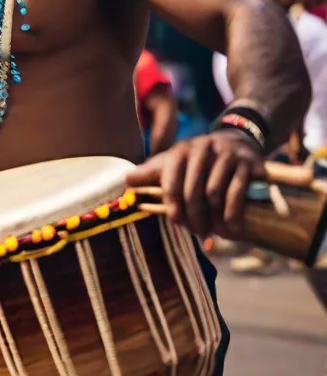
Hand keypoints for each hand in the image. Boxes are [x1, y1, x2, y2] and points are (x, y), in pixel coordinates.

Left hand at [126, 129, 265, 238]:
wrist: (237, 142)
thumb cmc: (198, 161)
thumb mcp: (174, 162)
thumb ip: (152, 173)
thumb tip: (126, 181)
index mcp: (180, 150)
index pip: (171, 181)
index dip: (172, 205)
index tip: (176, 223)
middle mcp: (202, 148)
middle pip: (193, 190)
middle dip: (194, 216)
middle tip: (198, 233)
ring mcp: (226, 154)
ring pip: (215, 193)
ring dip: (215, 219)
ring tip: (216, 233)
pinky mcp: (248, 162)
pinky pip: (237, 192)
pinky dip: (233, 214)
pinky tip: (232, 228)